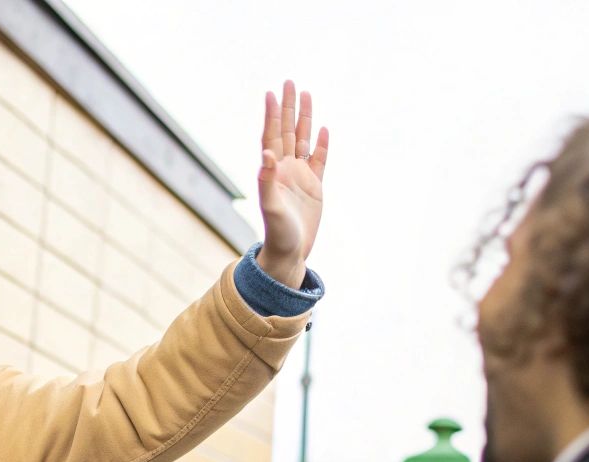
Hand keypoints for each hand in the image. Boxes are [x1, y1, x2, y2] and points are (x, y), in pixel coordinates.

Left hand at [257, 80, 328, 288]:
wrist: (290, 253)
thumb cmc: (277, 233)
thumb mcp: (270, 206)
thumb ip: (266, 179)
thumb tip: (266, 152)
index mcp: (273, 170)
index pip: (272, 135)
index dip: (272, 114)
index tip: (272, 92)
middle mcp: (286, 169)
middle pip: (287, 130)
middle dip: (289, 107)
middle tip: (290, 82)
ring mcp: (301, 176)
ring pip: (303, 140)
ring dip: (304, 118)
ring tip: (307, 95)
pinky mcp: (315, 187)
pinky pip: (319, 160)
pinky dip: (321, 144)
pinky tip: (322, 129)